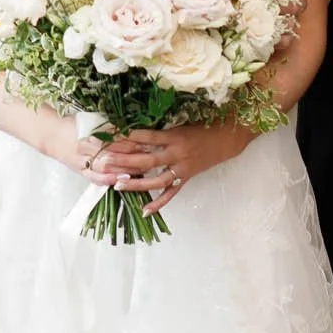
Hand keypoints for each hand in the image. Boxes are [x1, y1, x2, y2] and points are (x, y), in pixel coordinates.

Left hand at [91, 122, 253, 215]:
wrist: (227, 138)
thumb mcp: (181, 122)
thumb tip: (135, 130)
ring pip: (157, 179)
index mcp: (175, 136)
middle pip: (147, 159)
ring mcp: (182, 168)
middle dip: (125, 161)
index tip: (109, 136)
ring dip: (137, 183)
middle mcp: (177, 153)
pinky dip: (158, 203)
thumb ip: (161, 129)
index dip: (128, 136)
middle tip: (104, 162)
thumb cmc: (203, 126)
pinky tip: (144, 211)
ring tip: (118, 185)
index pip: (147, 136)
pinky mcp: (187, 178)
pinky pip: (171, 193)